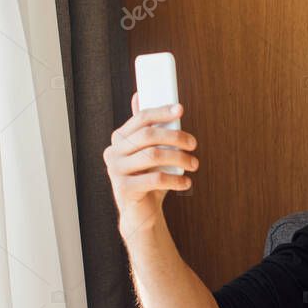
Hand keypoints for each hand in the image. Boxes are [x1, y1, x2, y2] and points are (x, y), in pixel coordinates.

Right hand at [103, 93, 197, 236]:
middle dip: (176, 137)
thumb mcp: (149, 152)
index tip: (180, 109)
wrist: (141, 212)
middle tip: (194, 144)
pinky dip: (176, 179)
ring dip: (180, 158)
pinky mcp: (124, 189)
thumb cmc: (149, 179)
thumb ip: (146, 129)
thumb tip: (139, 95)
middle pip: (148, 136)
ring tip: (194, 164)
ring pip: (153, 156)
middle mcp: (113, 152)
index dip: (161, 112)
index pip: (140, 118)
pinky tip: (186, 182)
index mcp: (119, 139)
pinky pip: (155, 179)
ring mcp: (115, 170)